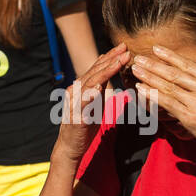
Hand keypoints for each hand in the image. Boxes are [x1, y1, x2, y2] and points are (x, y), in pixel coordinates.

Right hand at [51, 44, 130, 164]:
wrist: (70, 147)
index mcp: (81, 88)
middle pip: (94, 71)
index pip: (97, 69)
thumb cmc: (84, 127)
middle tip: (125, 49)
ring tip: (118, 62)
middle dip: (111, 59)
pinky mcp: (75, 116)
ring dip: (105, 71)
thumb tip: (110, 78)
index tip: (124, 48)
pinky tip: (99, 87)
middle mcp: (75, 91)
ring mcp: (74, 102)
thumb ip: (101, 91)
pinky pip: (82, 103)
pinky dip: (90, 94)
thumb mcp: (96, 105)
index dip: (110, 57)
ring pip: (90, 83)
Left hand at [130, 44, 195, 162]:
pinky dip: (153, 95)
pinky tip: (141, 89)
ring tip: (135, 70)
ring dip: (149, 78)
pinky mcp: (189, 118)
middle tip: (138, 58)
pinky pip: (167, 103)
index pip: (188, 64)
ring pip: (168, 87)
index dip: (169, 56)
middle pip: (174, 74)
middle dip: (154, 65)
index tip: (155, 49)